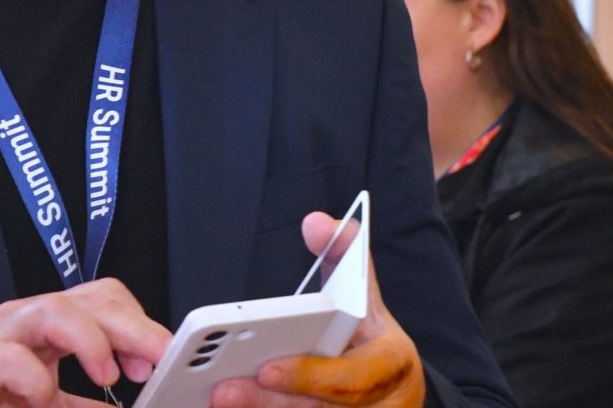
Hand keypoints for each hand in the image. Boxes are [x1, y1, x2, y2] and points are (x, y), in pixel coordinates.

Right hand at [0, 277, 171, 407]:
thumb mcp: (43, 399)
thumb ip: (83, 406)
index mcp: (48, 327)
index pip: (101, 299)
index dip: (138, 322)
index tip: (166, 358)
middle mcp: (24, 321)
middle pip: (86, 299)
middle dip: (131, 326)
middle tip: (160, 361)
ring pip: (49, 311)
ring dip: (89, 340)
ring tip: (109, 376)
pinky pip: (4, 360)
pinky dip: (32, 379)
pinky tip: (42, 399)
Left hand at [209, 213, 425, 407]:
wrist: (394, 385)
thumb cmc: (369, 333)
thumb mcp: (364, 290)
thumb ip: (343, 252)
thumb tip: (315, 223)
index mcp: (393, 364)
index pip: (353, 377)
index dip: (309, 376)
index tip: (266, 368)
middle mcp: (382, 405)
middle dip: (268, 401)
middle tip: (221, 389)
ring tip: (218, 398)